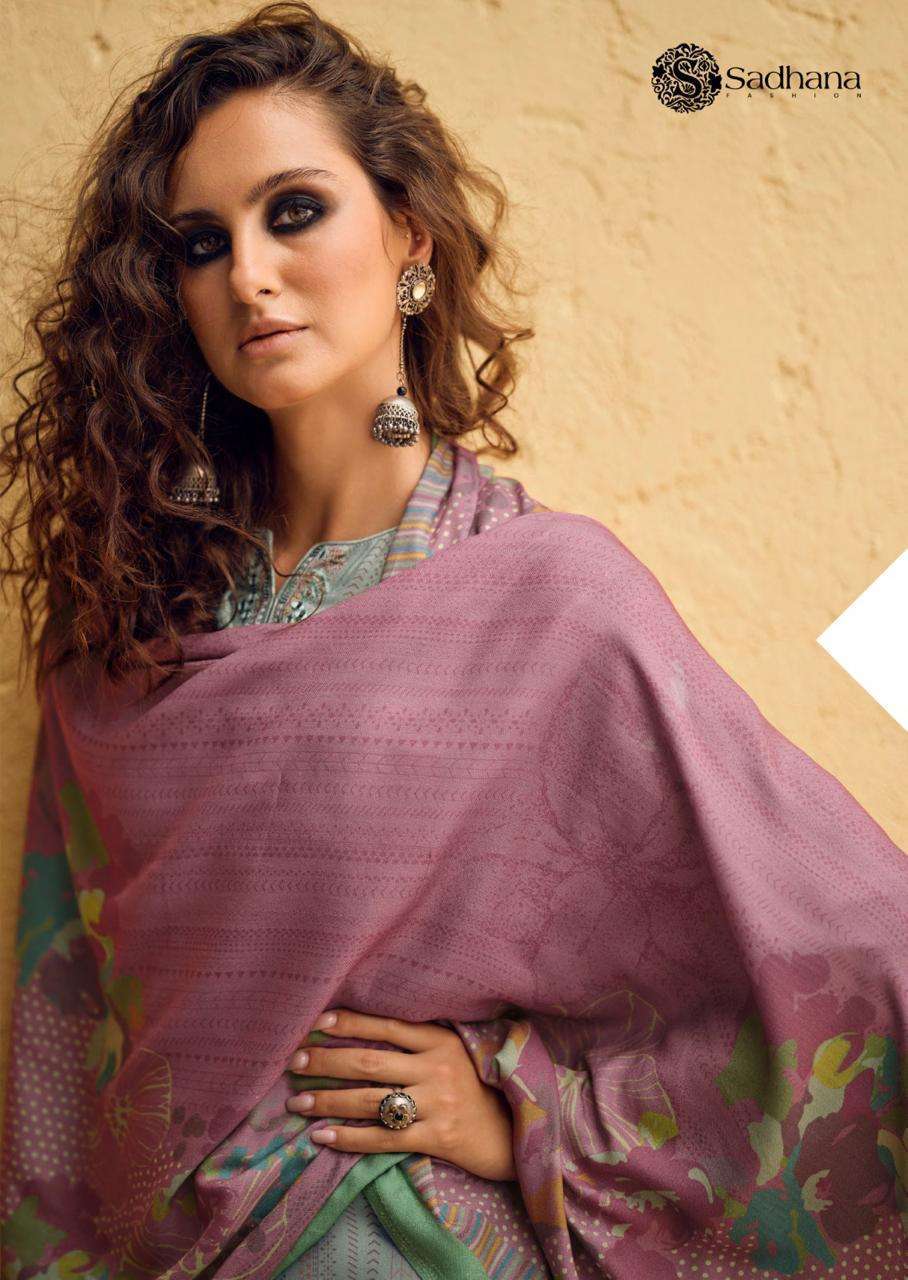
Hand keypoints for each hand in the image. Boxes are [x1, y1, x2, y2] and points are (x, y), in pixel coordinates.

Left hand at [285, 1008, 515, 1181]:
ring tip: (296, 1103)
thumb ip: (419, 1041)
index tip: (315, 1022)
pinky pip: (383, 1138)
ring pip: (370, 1099)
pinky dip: (348, 1137)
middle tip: (293, 1063)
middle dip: (325, 1062)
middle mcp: (436, 1067)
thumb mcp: (454, 1054)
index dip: (349, 1022)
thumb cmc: (477, 1089)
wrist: (515, 1134)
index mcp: (440, 1040)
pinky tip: (321, 1136)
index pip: (386, 1025)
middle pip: (369, 1061)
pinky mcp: (437, 1137)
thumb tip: (363, 1032)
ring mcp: (437, 1103)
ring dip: (327, 1100)